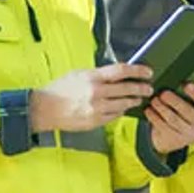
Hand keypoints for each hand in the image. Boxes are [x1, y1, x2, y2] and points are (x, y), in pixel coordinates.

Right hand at [31, 63, 152, 130]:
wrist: (45, 109)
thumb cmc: (59, 89)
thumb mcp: (78, 74)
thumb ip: (98, 74)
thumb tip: (117, 73)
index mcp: (92, 77)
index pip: (121, 71)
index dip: (138, 71)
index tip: (147, 72)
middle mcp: (96, 92)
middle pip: (127, 89)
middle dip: (141, 88)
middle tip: (148, 88)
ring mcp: (96, 108)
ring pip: (123, 104)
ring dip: (133, 101)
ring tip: (138, 99)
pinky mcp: (95, 121)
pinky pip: (114, 115)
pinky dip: (121, 111)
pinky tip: (123, 108)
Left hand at [145, 83, 193, 153]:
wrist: (173, 137)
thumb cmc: (180, 113)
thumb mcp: (188, 104)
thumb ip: (189, 93)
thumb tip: (183, 75)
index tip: (186, 84)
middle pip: (187, 111)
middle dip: (174, 101)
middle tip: (163, 93)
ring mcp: (188, 135)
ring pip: (174, 120)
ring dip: (162, 108)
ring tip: (154, 100)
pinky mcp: (175, 141)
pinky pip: (163, 128)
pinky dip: (154, 118)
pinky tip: (148, 110)